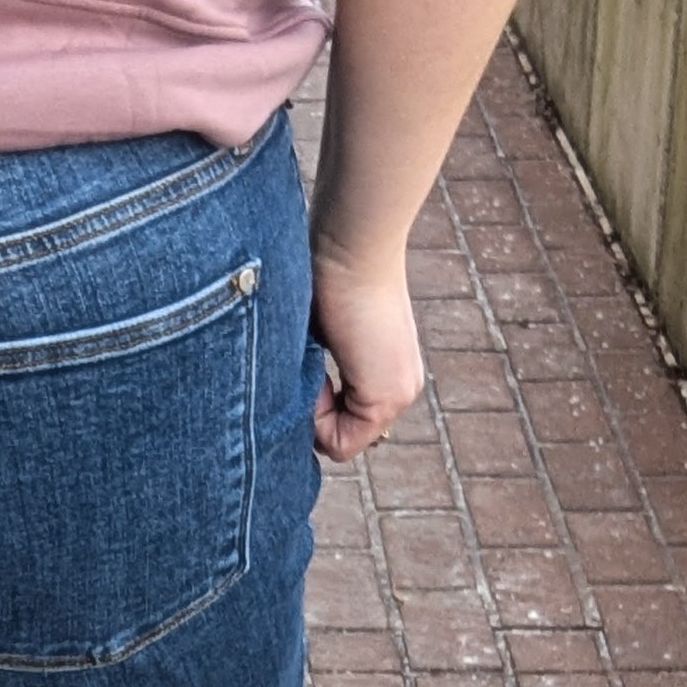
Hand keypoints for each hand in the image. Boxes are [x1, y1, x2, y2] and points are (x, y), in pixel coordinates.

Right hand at [309, 245, 425, 464]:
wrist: (351, 243)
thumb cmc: (327, 271)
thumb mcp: (320, 334)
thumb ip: (315, 371)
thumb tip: (285, 408)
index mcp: (389, 372)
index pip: (344, 426)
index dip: (314, 408)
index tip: (308, 365)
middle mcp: (402, 389)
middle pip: (342, 437)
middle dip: (315, 414)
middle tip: (308, 366)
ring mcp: (399, 395)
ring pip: (340, 442)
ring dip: (314, 411)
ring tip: (313, 362)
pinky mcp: (386, 397)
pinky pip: (339, 443)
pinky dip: (316, 416)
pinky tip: (317, 369)